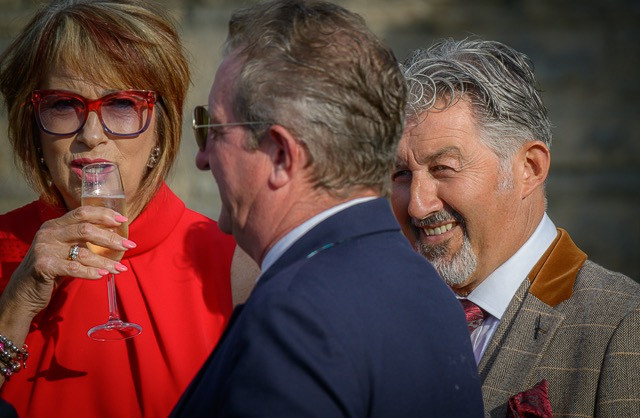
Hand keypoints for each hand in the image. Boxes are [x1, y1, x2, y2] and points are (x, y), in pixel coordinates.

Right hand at [1, 206, 132, 319]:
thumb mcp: (63, 249)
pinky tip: (102, 276)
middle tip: (129, 245)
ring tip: (120, 269)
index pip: (82, 212)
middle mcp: (49, 233)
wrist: (23, 293)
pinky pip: (73, 268)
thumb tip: (114, 237)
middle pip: (86, 230)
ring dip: (105, 262)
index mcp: (55, 225)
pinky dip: (90, 272)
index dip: (104, 214)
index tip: (123, 220)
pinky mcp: (43, 266)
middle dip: (110, 238)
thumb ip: (81, 240)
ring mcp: (44, 248)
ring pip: (83, 252)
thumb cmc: (51, 269)